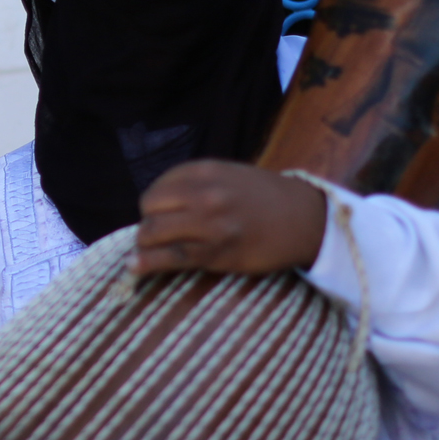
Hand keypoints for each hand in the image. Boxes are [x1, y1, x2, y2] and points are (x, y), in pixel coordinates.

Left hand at [133, 160, 326, 277]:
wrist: (303, 218)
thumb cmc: (264, 197)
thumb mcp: (227, 176)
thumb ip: (194, 185)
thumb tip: (156, 207)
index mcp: (205, 171)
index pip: (156, 189)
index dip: (153, 206)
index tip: (159, 217)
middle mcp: (204, 194)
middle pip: (149, 210)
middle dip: (147, 225)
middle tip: (157, 236)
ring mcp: (210, 223)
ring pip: (154, 234)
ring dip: (145, 246)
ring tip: (148, 252)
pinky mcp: (217, 252)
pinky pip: (172, 257)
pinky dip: (148, 264)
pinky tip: (135, 268)